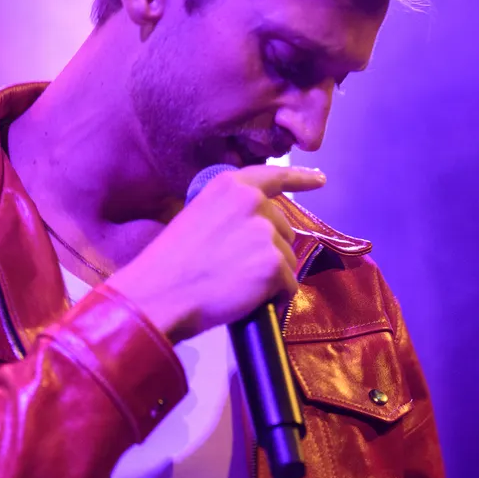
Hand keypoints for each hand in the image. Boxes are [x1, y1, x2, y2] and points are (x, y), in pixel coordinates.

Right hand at [105, 165, 326, 342]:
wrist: (159, 295)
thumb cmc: (169, 263)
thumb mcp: (198, 217)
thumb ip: (231, 213)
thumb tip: (259, 229)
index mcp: (230, 186)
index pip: (275, 176)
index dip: (301, 178)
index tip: (319, 179)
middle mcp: (253, 202)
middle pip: (284, 228)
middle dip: (269, 250)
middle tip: (234, 268)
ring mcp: (265, 233)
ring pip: (288, 259)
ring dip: (271, 276)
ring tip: (235, 285)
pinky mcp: (273, 264)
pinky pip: (289, 286)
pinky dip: (275, 298)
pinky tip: (247, 300)